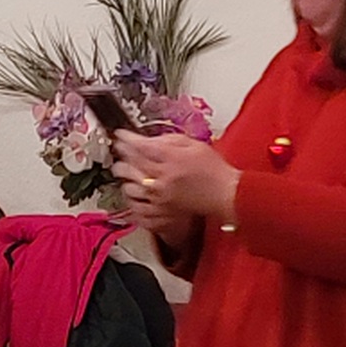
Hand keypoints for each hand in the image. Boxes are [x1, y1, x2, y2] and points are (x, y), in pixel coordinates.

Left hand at [112, 132, 239, 236]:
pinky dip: (131, 197)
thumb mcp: (195, 145)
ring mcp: (161, 197)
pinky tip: (133, 191)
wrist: (225, 194)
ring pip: (129, 186)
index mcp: (172, 159)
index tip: (121, 136)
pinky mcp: (162, 211)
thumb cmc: (214, 171)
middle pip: (131, 165)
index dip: (127, 139)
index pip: (141, 146)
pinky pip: (137, 205)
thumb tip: (152, 139)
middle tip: (120, 151)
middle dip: (121, 156)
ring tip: (126, 171)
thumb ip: (171, 139)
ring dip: (125, 177)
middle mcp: (163, 178)